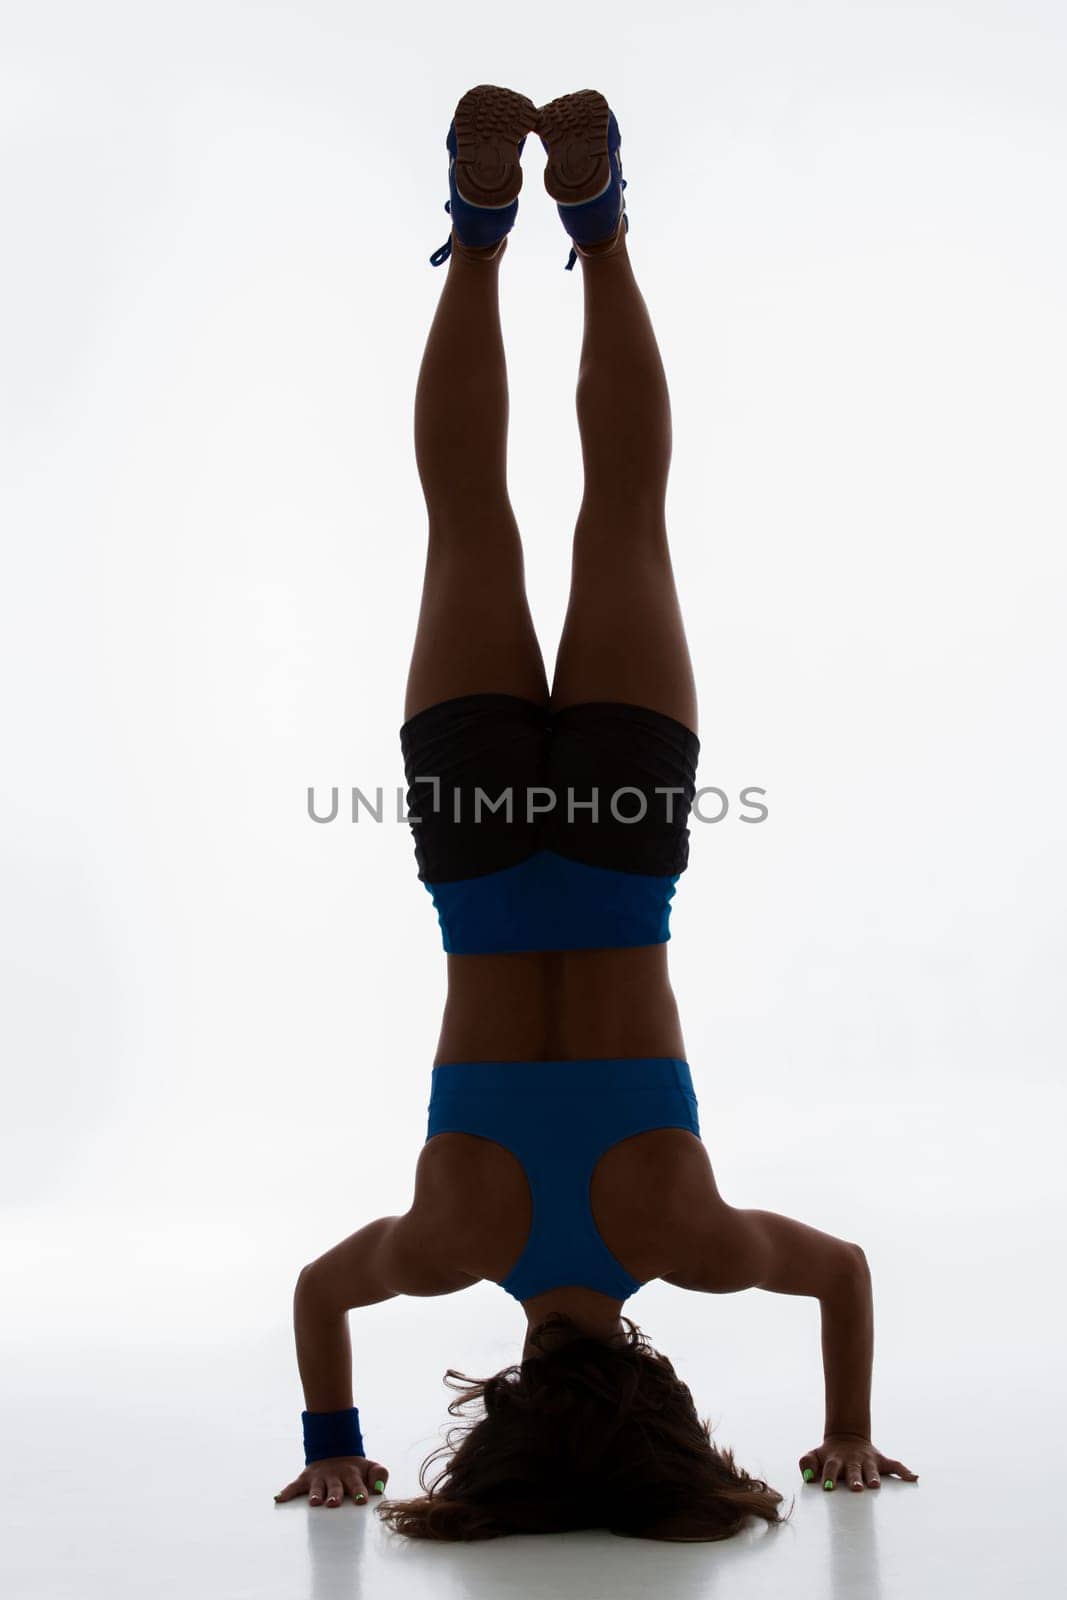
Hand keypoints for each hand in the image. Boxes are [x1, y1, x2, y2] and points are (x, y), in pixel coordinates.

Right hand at [274, 1454, 389, 1507]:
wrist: (335, 1452)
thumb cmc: (356, 1470)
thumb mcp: (371, 1467)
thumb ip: (380, 1475)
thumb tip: (379, 1489)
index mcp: (352, 1473)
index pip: (357, 1484)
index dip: (360, 1491)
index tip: (362, 1500)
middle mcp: (335, 1475)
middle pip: (335, 1486)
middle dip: (335, 1495)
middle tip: (334, 1503)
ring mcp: (319, 1477)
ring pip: (317, 1486)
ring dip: (316, 1494)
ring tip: (314, 1502)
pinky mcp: (306, 1478)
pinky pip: (294, 1485)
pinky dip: (286, 1492)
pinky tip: (279, 1499)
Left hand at [798, 1434, 918, 1491]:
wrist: (846, 1437)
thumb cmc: (829, 1455)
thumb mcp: (814, 1455)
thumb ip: (806, 1463)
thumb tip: (808, 1478)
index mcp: (835, 1459)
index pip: (831, 1468)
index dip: (829, 1477)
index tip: (828, 1487)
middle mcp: (852, 1459)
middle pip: (853, 1469)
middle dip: (854, 1479)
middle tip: (856, 1488)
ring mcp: (867, 1460)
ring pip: (871, 1469)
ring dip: (873, 1477)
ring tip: (875, 1485)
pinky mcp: (880, 1460)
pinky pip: (895, 1465)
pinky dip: (904, 1471)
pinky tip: (914, 1478)